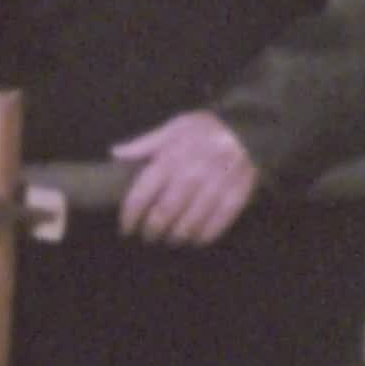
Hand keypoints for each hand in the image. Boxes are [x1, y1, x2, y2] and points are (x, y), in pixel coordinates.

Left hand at [112, 111, 259, 246]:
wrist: (249, 128)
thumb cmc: (206, 128)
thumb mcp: (173, 127)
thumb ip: (144, 143)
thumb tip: (115, 154)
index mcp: (169, 159)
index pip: (141, 196)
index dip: (129, 217)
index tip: (126, 228)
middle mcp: (189, 176)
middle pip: (163, 215)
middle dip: (151, 231)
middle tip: (148, 236)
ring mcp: (213, 189)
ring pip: (188, 225)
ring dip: (175, 237)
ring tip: (170, 238)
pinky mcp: (234, 199)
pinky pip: (215, 227)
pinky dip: (202, 237)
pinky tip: (196, 239)